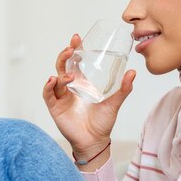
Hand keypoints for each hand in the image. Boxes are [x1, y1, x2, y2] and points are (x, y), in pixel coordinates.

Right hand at [42, 34, 135, 154]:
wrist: (95, 141)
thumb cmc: (102, 122)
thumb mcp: (114, 103)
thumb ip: (123, 89)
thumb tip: (132, 72)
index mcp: (82, 83)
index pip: (75, 62)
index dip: (74, 50)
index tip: (77, 38)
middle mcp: (70, 87)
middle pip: (63, 66)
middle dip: (65, 56)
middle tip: (71, 48)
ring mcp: (61, 97)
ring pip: (56, 79)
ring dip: (61, 73)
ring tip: (70, 75)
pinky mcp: (55, 107)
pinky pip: (48, 94)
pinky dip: (48, 87)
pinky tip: (53, 81)